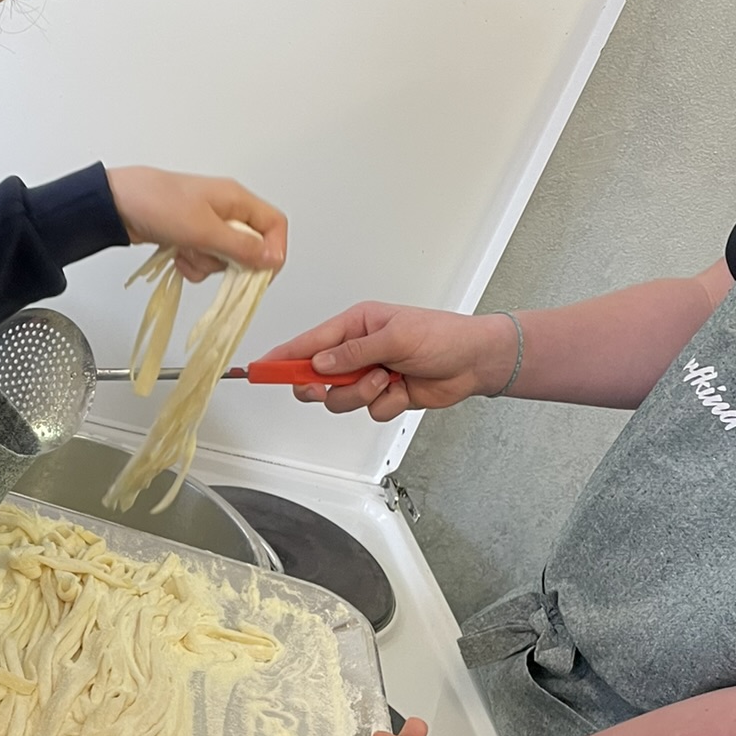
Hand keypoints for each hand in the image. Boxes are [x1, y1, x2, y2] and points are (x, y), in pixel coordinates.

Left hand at [106, 167, 286, 281]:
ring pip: (226, 257)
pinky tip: (177, 256)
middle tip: (211, 258)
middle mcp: (226, 210)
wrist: (117, 204)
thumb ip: (241, 247)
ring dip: (206, 264)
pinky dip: (192, 264)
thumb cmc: (158, 205)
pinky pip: (204, 259)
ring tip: (186, 252)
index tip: (259, 273)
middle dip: (231, 261)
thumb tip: (272, 259)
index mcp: (237, 199)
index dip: (273, 251)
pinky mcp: (191, 235)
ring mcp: (208, 223)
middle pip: (251, 246)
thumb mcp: (204, 230)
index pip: (274, 225)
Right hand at [263, 303, 520, 419]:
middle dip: (322, 385)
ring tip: (386, 380)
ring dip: (361, 394)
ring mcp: (369, 374)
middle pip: (317, 376)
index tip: (261, 368)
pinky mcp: (383, 395)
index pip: (309, 342)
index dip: (283, 357)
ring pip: (340, 398)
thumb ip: (353, 353)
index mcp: (355, 325)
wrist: (474, 361)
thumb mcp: (394, 337)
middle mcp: (357, 350)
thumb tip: (319, 363)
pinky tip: (402, 389)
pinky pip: (367, 410)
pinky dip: (385, 404)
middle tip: (325, 388)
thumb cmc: (441, 336)